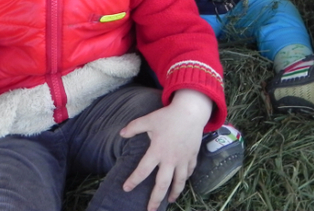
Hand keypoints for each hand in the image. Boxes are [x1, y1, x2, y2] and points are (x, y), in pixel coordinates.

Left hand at [119, 90, 212, 210]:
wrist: (191, 111)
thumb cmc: (168, 116)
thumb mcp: (149, 119)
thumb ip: (134, 127)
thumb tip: (121, 133)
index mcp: (157, 151)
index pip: (143, 171)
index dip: (133, 181)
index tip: (126, 188)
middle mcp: (170, 159)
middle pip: (162, 184)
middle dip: (155, 199)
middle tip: (150, 210)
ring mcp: (183, 159)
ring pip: (179, 182)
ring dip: (174, 193)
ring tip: (169, 201)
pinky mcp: (192, 156)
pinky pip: (189, 171)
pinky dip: (185, 178)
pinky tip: (181, 182)